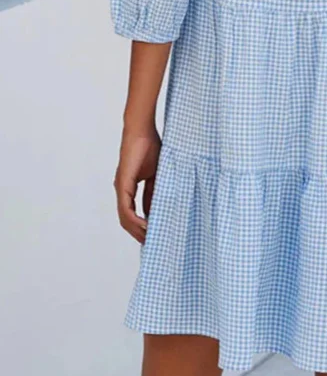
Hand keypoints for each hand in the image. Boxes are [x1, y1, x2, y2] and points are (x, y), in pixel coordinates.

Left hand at [114, 123, 160, 242]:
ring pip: (125, 218)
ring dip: (137, 230)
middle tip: (153, 244)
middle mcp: (122, 190)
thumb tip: (154, 210)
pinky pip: (126, 209)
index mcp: (129, 187)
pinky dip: (135, 220)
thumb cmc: (150, 147)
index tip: (154, 236)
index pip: (134, 213)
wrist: (142, 131)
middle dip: (139, 233)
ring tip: (150, 239)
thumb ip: (154, 192)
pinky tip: (145, 226)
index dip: (143, 226)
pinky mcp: (123, 184)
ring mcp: (121, 187)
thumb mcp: (156, 175)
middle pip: (127, 220)